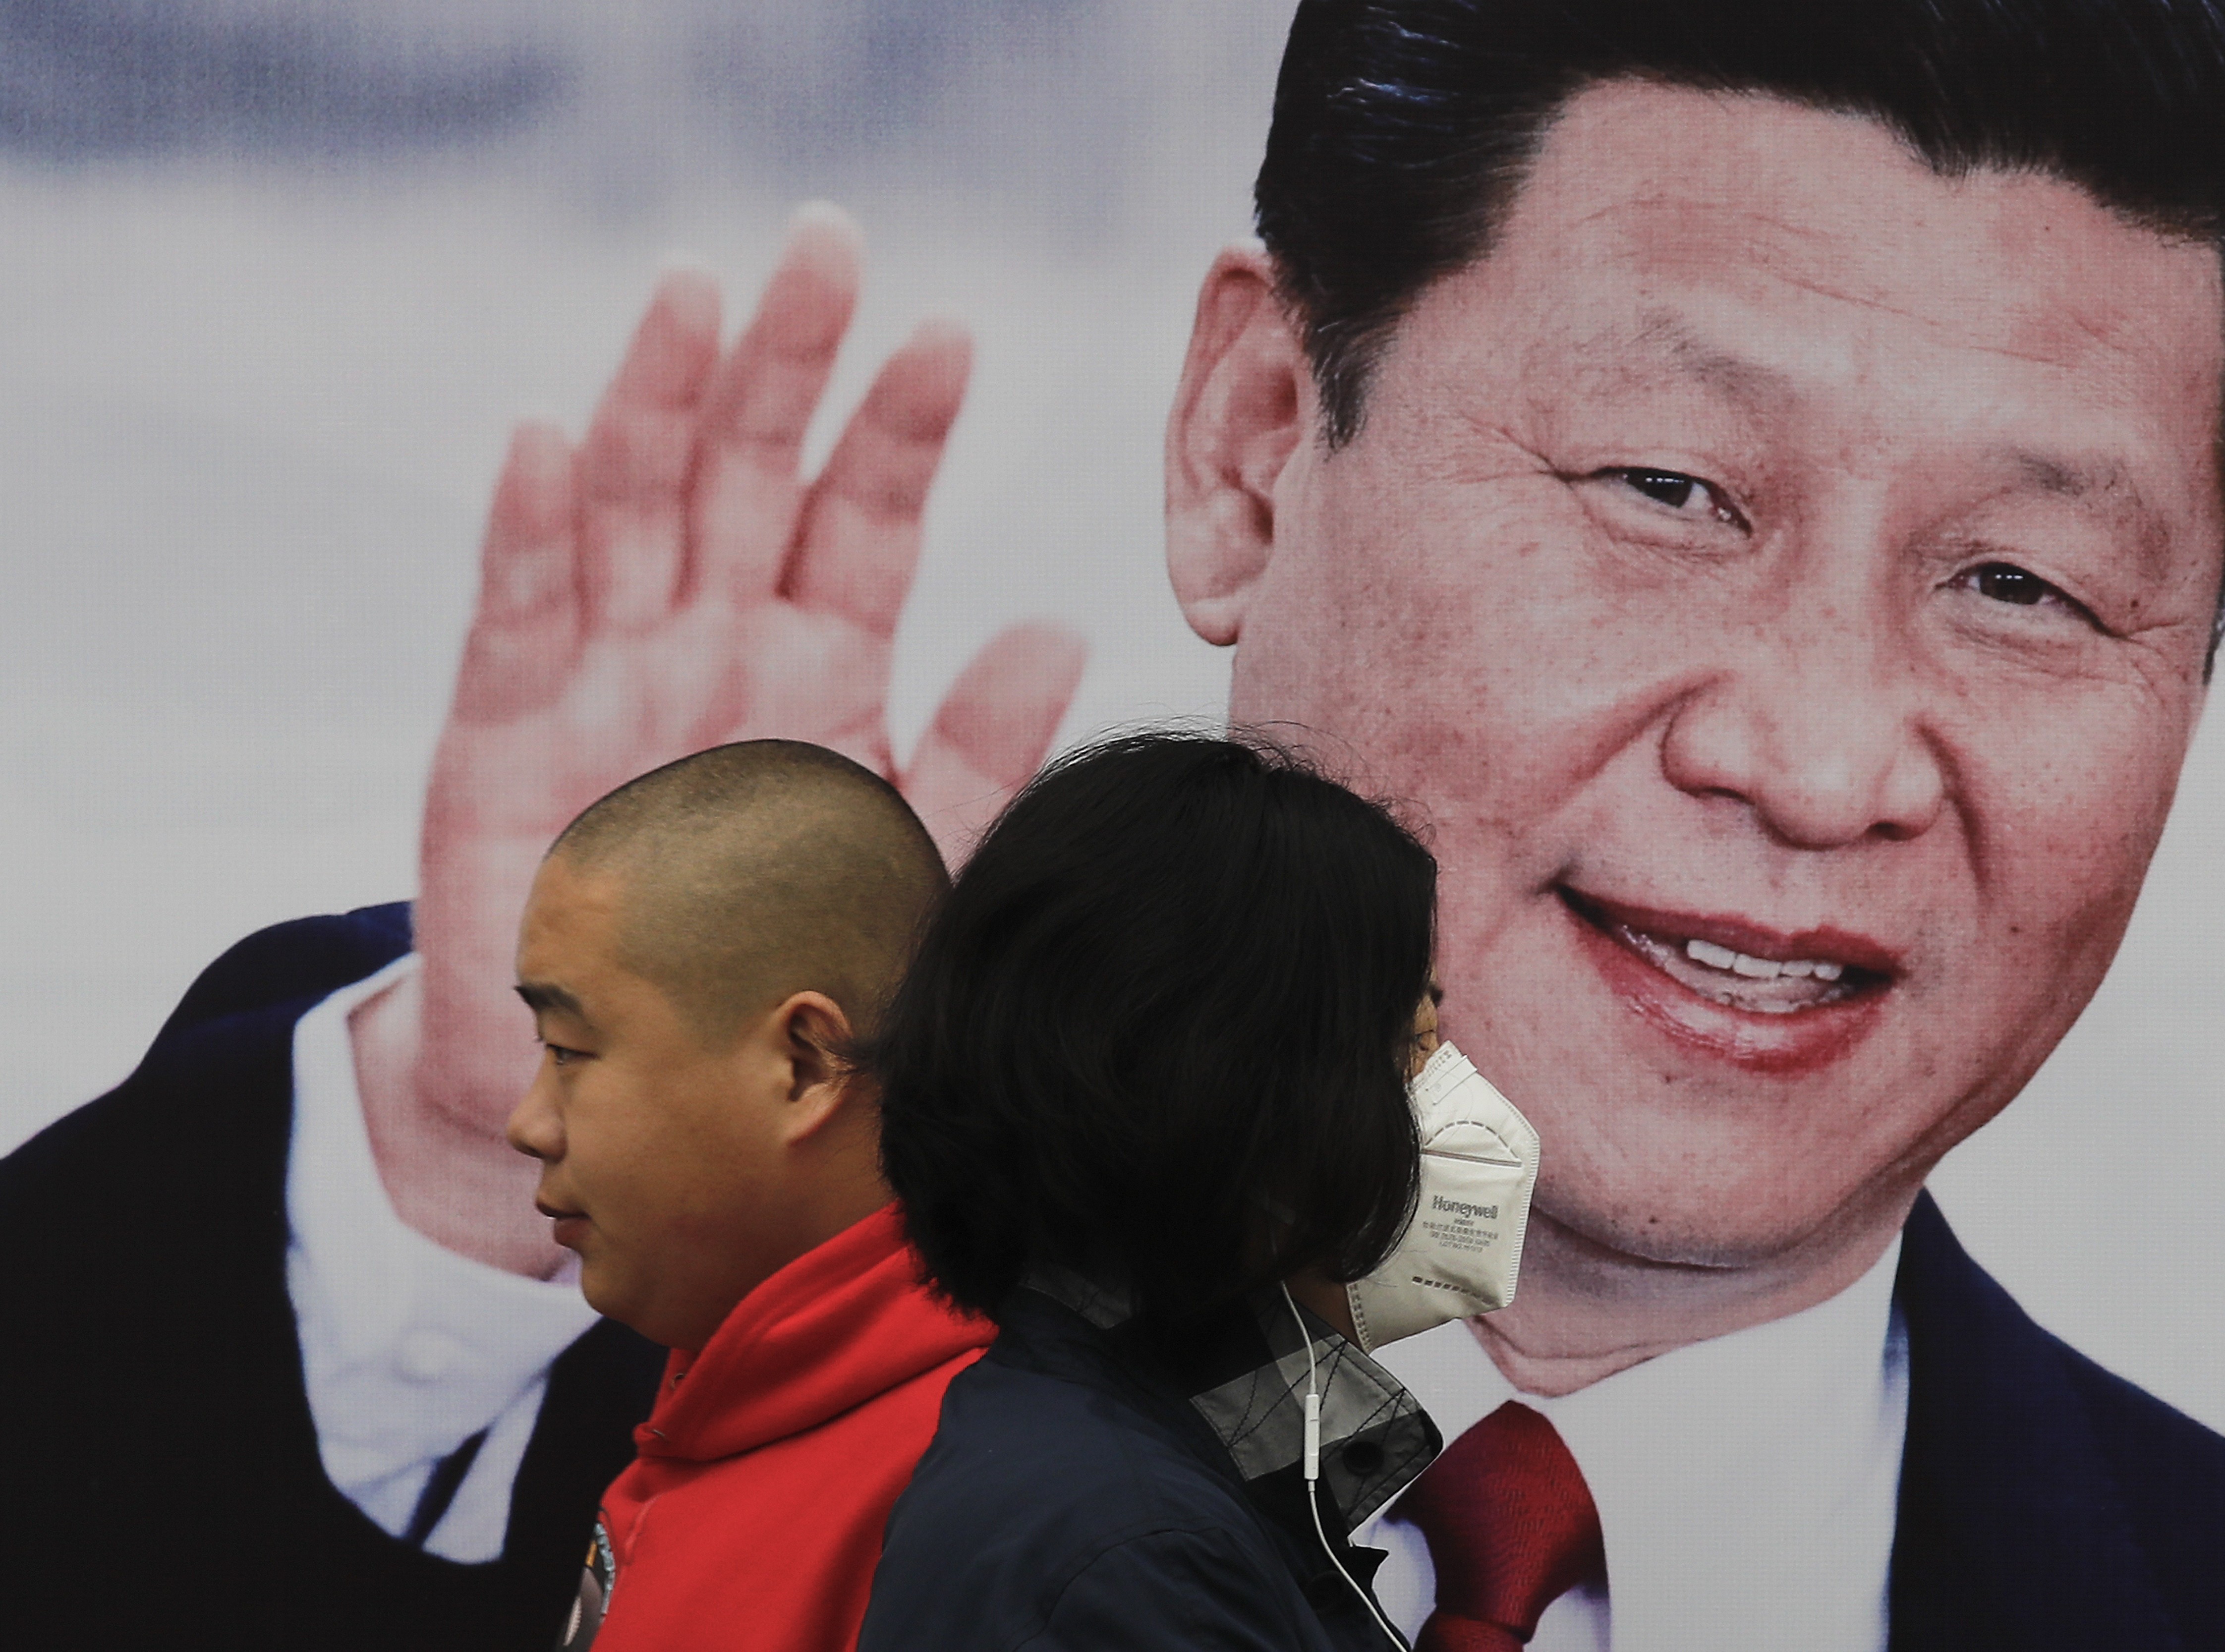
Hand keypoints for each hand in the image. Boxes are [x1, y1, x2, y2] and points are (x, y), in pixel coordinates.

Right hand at [355, 205, 1086, 1273]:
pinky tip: (549, 440)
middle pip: (749, 475)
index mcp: (816, 668)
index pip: (865, 522)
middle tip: (825, 243)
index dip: (900, 429)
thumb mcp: (900, 862)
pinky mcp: (499, 740)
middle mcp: (711, 648)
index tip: (951, 336)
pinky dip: (531, 532)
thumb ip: (974, 756)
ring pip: (631, 508)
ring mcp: (602, 680)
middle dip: (784, 361)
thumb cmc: (779, 973)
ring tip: (693, 295)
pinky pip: (518, 619)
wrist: (643, 1097)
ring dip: (656, 399)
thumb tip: (1058, 630)